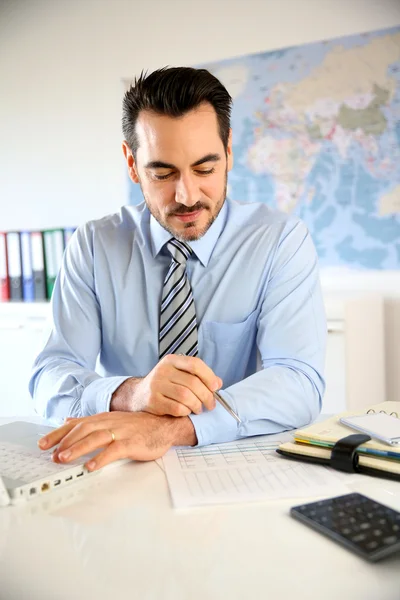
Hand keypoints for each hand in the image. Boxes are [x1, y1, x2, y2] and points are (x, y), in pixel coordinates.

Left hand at [38, 411, 196, 470]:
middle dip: (65, 442)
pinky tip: (91, 466)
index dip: (58, 433)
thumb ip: (90, 421)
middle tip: (51, 455)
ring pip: (96, 438)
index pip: (77, 424)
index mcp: (104, 418)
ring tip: (65, 458)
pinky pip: (115, 449)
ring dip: (78, 448)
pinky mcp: (132, 442)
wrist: (165, 424)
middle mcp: (110, 422)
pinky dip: (102, 458)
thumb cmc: (139, 425)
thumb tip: (67, 420)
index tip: (43, 444)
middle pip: (84, 429)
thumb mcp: (112, 420)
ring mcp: (121, 431)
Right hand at [113, 354, 221, 416]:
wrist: (138, 395)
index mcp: (171, 360)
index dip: (209, 376)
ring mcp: (156, 385)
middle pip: (193, 383)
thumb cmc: (164, 385)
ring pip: (186, 396)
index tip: (216, 387)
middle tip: (211, 404)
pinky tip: (186, 411)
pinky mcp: (153, 401)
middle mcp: (162, 371)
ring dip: (197, 405)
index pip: (195, 364)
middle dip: (206, 396)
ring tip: (199, 409)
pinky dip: (186, 411)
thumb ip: (198, 376)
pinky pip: (177, 408)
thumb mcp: (179, 374)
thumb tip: (218, 383)